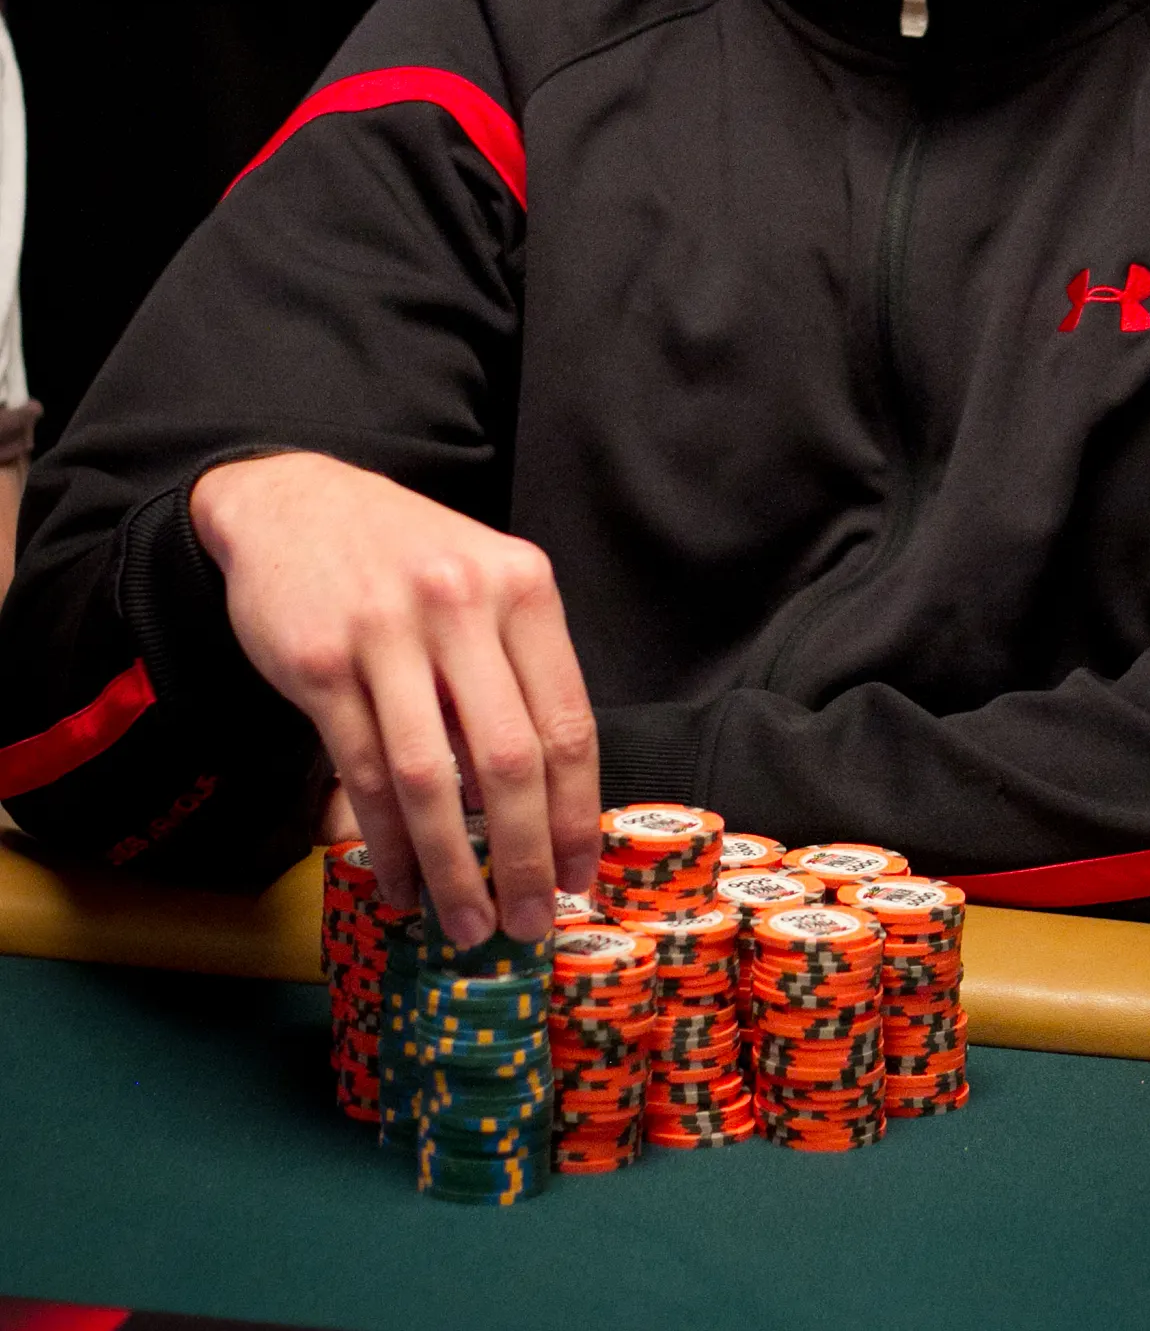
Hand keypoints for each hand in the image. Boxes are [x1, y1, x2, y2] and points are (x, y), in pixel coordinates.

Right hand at [190, 452, 600, 941]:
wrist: (292, 502)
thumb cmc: (405, 557)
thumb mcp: (481, 583)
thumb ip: (516, 672)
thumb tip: (547, 806)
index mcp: (521, 586)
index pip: (568, 721)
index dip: (577, 813)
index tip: (581, 877)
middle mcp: (461, 603)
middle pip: (509, 761)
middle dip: (525, 859)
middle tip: (529, 923)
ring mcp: (387, 632)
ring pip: (432, 780)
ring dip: (453, 869)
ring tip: (465, 924)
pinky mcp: (321, 663)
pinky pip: (365, 773)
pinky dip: (387, 844)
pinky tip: (401, 884)